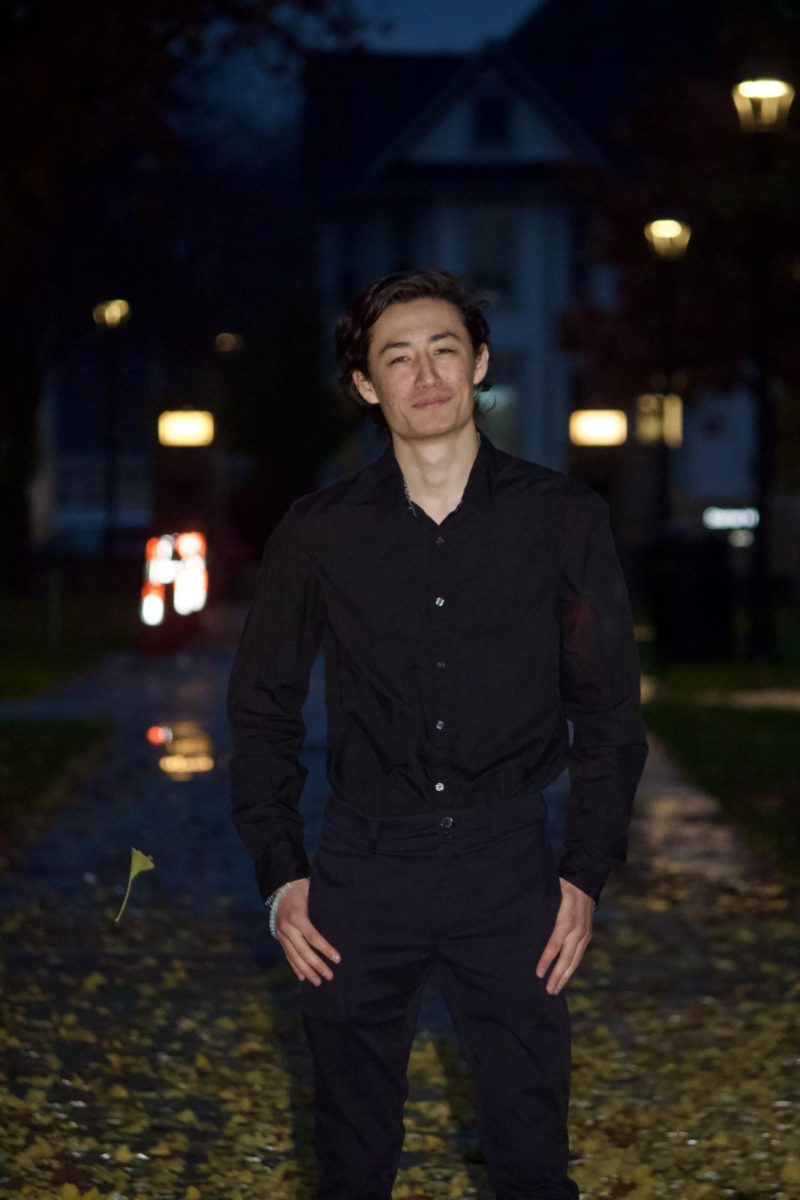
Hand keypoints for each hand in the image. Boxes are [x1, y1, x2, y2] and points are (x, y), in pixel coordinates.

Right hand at [274, 878, 340, 986]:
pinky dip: (294, 967)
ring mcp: (281, 934)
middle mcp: (287, 927)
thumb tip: (345, 915)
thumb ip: (324, 905)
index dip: (325, 949)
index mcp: (297, 916)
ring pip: (294, 956)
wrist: (281, 887)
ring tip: (318, 982)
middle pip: (303, 951)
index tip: (337, 959)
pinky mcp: (279, 938)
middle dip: (316, 965)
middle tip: (330, 976)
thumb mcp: (312, 891)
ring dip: (306, 971)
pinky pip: (287, 955)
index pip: (313, 936)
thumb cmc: (303, 889)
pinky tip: (302, 977)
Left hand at [535, 877, 594, 994]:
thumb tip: (526, 925)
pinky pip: (579, 955)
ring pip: (575, 960)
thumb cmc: (563, 886)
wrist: (585, 880)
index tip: (538, 973)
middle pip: (567, 958)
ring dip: (565, 976)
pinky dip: (572, 967)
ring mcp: (584, 934)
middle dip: (557, 976)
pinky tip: (565, 975)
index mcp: (566, 921)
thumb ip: (542, 910)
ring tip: (556, 989)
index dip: (546, 960)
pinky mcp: (587, 935)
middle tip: (549, 991)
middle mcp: (577, 930)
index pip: (554, 945)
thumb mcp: (551, 895)